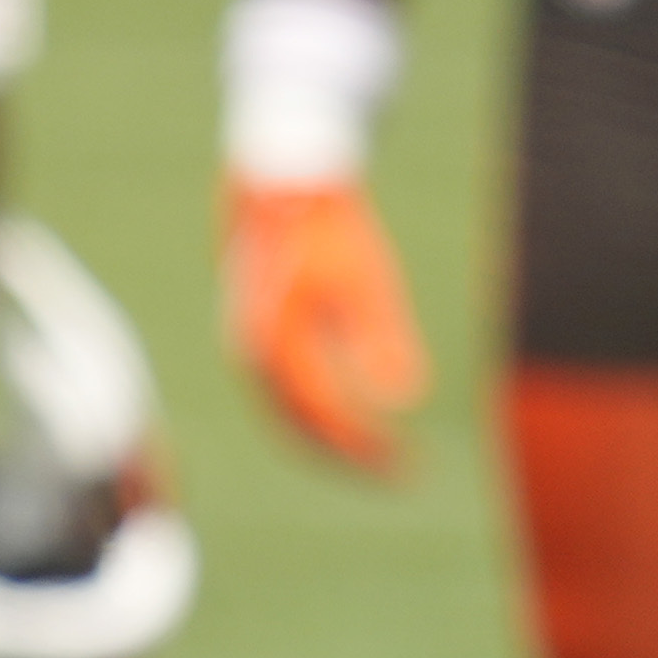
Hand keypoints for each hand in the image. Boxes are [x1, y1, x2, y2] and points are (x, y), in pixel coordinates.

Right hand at [224, 173, 427, 470]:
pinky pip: (283, 398)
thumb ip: (382, 337)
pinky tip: (350, 424)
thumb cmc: (329, 223)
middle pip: (302, 430)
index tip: (408, 463)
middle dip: (350, 457)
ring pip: (289, 419)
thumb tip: (408, 399)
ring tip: (378, 458)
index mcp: (279, 342)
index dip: (367, 446)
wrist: (281, 182)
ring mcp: (249, 351)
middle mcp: (255, 355)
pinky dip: (315, 420)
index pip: (327, 415)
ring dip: (332, 444)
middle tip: (399, 474)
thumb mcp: (367, 276)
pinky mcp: (255, 343)